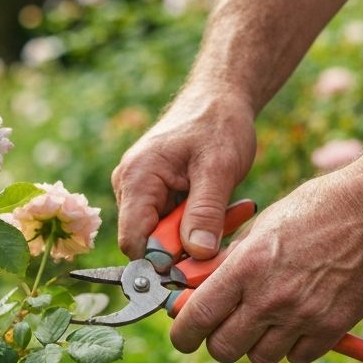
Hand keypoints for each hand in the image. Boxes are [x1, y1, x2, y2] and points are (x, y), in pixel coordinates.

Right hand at [112, 92, 256, 259]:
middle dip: (189, 247)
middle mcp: (130, 188)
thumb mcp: (219, 168)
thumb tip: (197, 255)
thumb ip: (206, 213)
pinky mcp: (156, 196)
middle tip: (227, 232)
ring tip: (232, 211)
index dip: (162, 263)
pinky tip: (225, 207)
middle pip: (150, 244)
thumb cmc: (218, 124)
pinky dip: (201, 224)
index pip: (133, 242)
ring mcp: (141, 193)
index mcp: (137, 179)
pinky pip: (175, 226)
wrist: (220, 97)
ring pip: (166, 238)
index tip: (199, 265)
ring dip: (200, 235)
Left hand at [168, 170, 362, 362]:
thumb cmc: (315, 209)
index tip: (184, 336)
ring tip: (268, 319)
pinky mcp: (332, 328)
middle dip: (219, 342)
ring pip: (260, 358)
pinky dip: (293, 347)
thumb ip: (231, 263)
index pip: (197, 319)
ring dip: (257, 344)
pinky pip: (297, 357)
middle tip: (227, 328)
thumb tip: (202, 291)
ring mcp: (302, 317)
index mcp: (244, 268)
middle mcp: (269, 298)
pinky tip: (299, 321)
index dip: (183, 334)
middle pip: (224, 349)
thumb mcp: (262, 228)